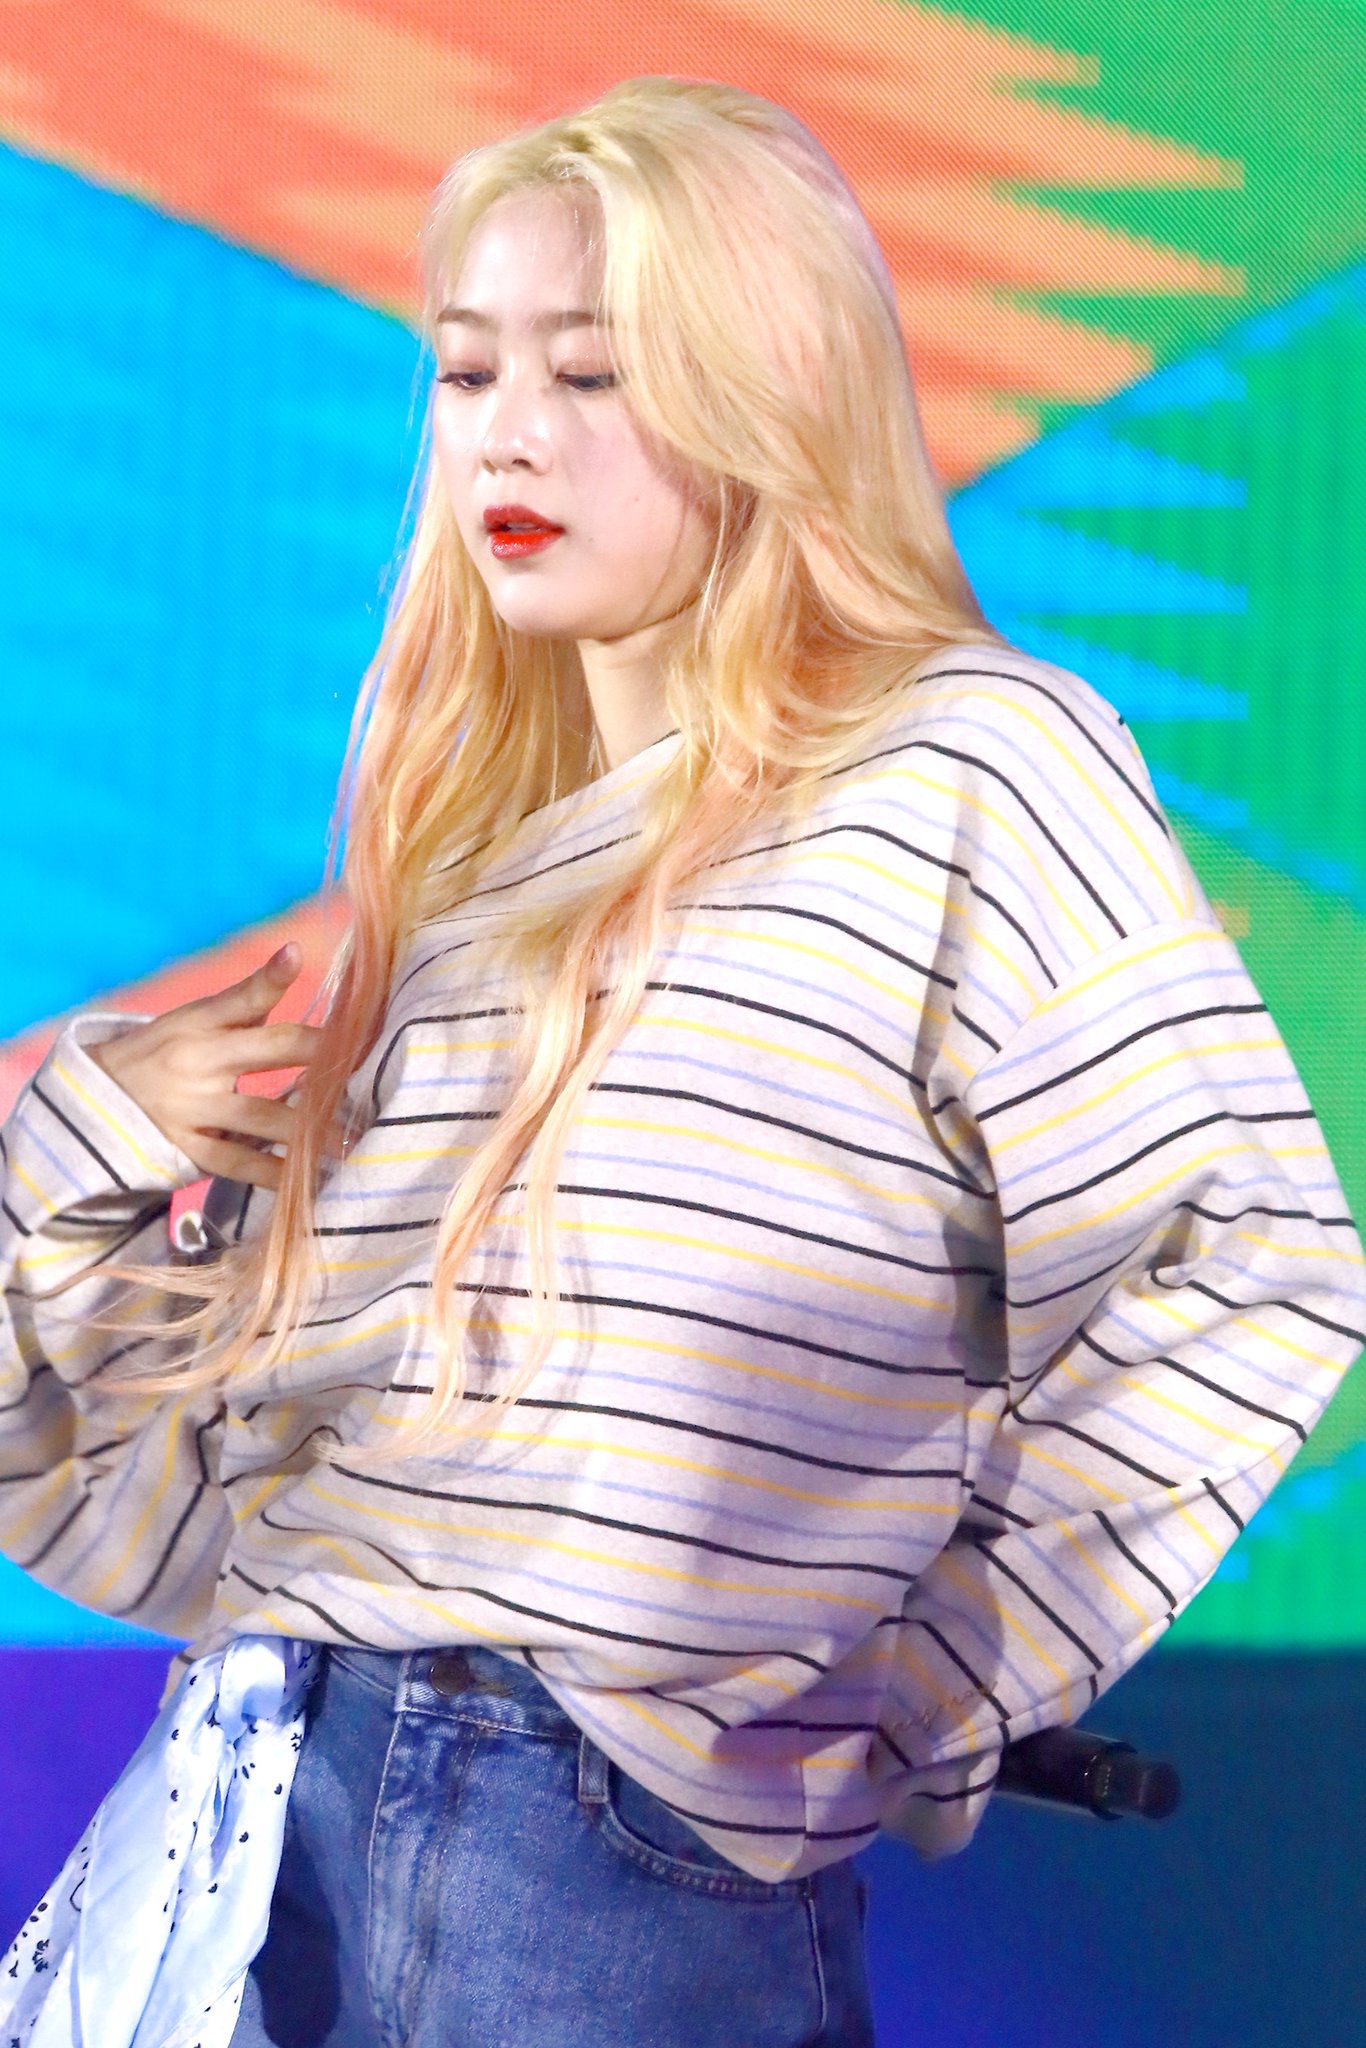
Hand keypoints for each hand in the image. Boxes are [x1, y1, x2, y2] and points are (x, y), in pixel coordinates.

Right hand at [84, 943, 333, 1191]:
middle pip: (273, 1051)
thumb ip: (245, 1002)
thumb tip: (294, 954)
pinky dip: (275, 1173)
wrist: (92, 1103)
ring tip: (354, 1136)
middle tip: (372, 1069)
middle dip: (325, 1059)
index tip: (302, 961)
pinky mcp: (185, 1148)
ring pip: (264, 1116)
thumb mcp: (191, 1021)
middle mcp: (198, 1061)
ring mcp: (191, 1106)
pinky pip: (238, 1162)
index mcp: (200, 1022)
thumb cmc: (162, 1055)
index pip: (246, 997)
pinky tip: (310, 1180)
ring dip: (312, 1128)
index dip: (274, 979)